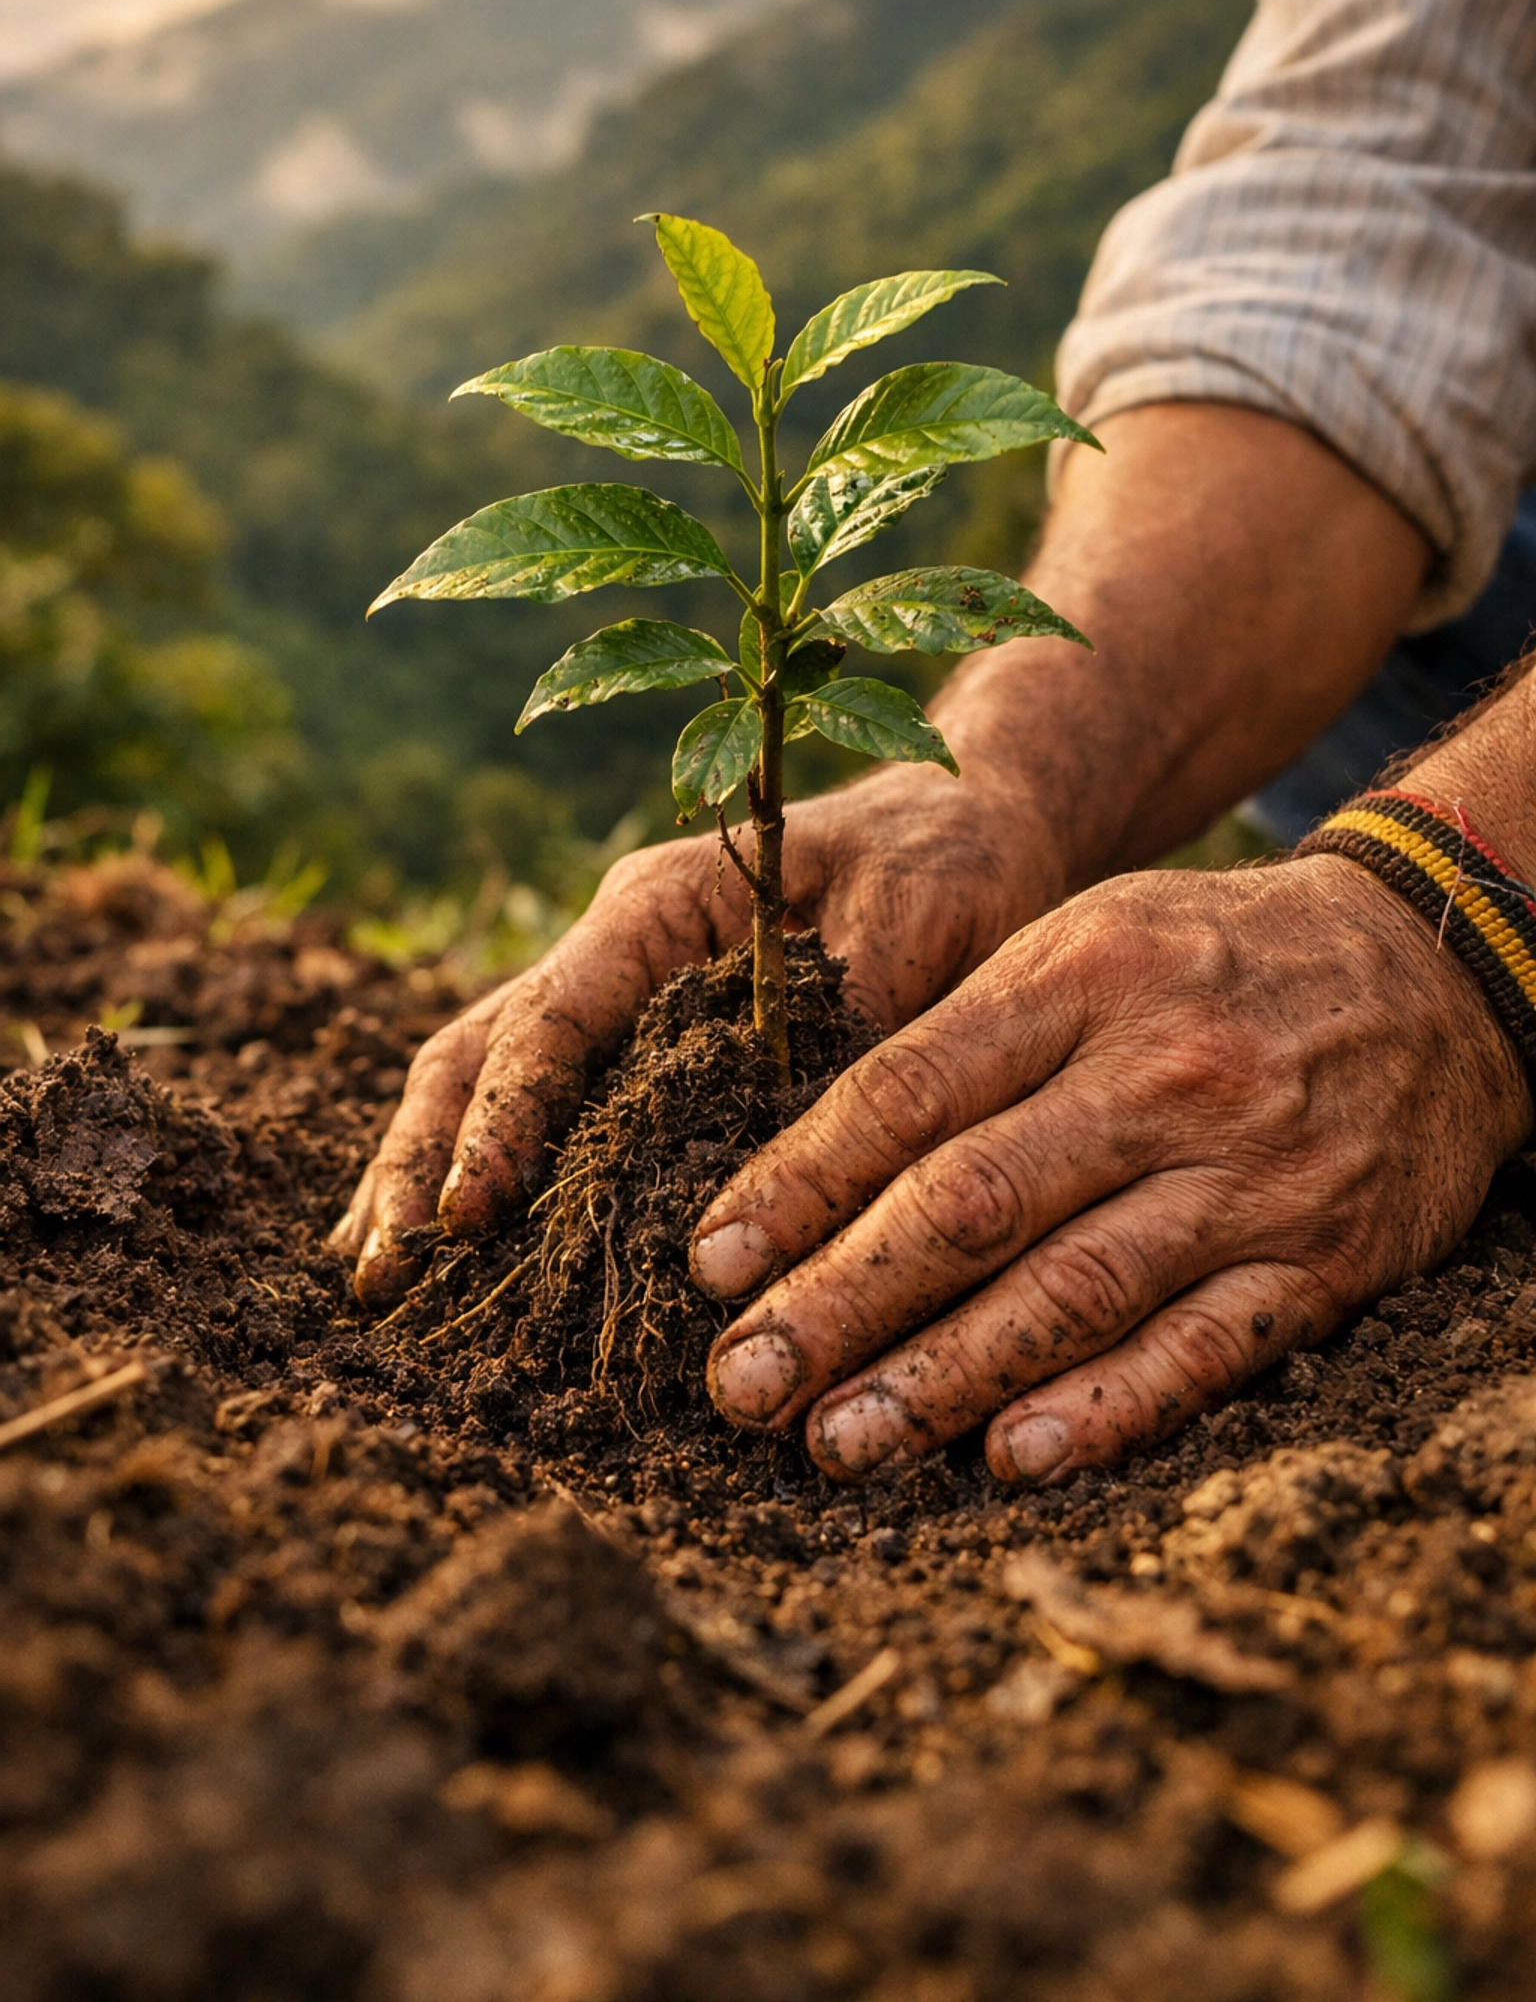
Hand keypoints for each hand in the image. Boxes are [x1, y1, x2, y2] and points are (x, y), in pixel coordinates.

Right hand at [334, 765, 1057, 1302]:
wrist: (980, 819)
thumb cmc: (950, 858)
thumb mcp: (915, 919)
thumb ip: (841, 1013)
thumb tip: (777, 1144)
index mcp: (661, 906)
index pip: (552, 1016)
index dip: (502, 1117)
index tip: (466, 1214)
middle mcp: (618, 951)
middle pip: (478, 1051)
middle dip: (420, 1161)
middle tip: (378, 1277)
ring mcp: (623, 996)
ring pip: (485, 1078)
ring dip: (428, 1172)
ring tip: (375, 1282)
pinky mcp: (651, 1044)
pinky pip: (547, 1105)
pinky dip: (488, 1171)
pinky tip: (454, 1253)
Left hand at [693, 856, 1531, 1483]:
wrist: (1434, 967)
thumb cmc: (1214, 957)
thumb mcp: (1088, 935)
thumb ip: (968, 1032)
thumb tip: (812, 1153)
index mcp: (1080, 978)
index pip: (907, 1092)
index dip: (798, 1184)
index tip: (712, 1264)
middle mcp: (1158, 1076)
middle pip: (969, 1205)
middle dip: (839, 1302)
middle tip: (739, 1383)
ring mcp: (1244, 1176)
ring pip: (1070, 1293)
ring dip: (941, 1380)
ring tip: (837, 1442)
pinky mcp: (1320, 1261)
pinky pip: (1200, 1351)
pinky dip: (1104, 1411)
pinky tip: (1011, 1461)